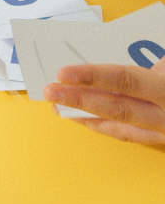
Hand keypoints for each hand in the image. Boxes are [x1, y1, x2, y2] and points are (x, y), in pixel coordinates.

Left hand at [45, 61, 164, 144]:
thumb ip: (155, 63)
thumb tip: (117, 62)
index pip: (126, 81)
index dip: (94, 77)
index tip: (63, 74)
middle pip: (118, 109)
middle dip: (80, 101)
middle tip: (50, 92)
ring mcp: (164, 132)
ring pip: (120, 128)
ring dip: (85, 117)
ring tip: (57, 107)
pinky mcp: (161, 141)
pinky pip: (128, 135)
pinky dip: (102, 126)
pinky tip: (82, 118)